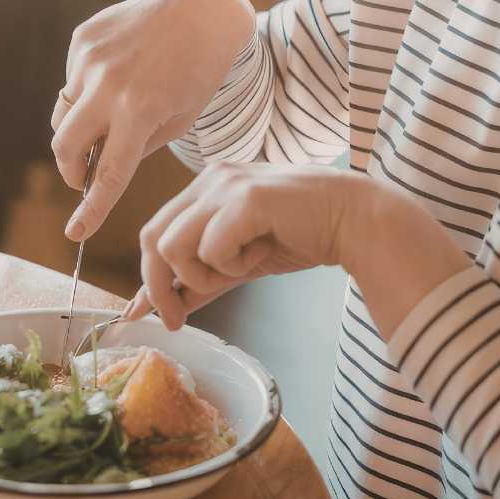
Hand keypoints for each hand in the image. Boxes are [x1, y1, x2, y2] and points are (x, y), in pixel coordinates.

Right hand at [51, 0, 254, 240]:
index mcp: (139, 111)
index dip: (91, 209)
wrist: (200, 10)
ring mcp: (91, 57)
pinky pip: (71, 81)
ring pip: (63, 113)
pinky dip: (86, 92)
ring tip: (108, 120)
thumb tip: (97, 166)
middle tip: (83, 176)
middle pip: (65, 146)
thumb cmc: (197, 74)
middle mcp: (108, 84)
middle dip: (71, 170)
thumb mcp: (178, 121)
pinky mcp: (83, 38)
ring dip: (78, 129)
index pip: (107, 174)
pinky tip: (115, 78)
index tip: (75, 234)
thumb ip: (135, 148)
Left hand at [124, 162, 471, 335]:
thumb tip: (157, 309)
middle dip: (159, 287)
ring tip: (239, 271)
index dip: (147, 277)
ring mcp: (225, 185)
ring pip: (173, 245)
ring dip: (202, 275)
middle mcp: (209, 179)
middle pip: (152, 239)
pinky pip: (211, 248)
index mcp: (204, 187)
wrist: (354, 221)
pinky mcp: (245, 199)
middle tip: (177, 319)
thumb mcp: (238, 263)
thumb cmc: (300, 236)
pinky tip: (260, 254)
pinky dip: (231, 265)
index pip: (154, 232)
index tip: (145, 314)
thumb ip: (198, 281)